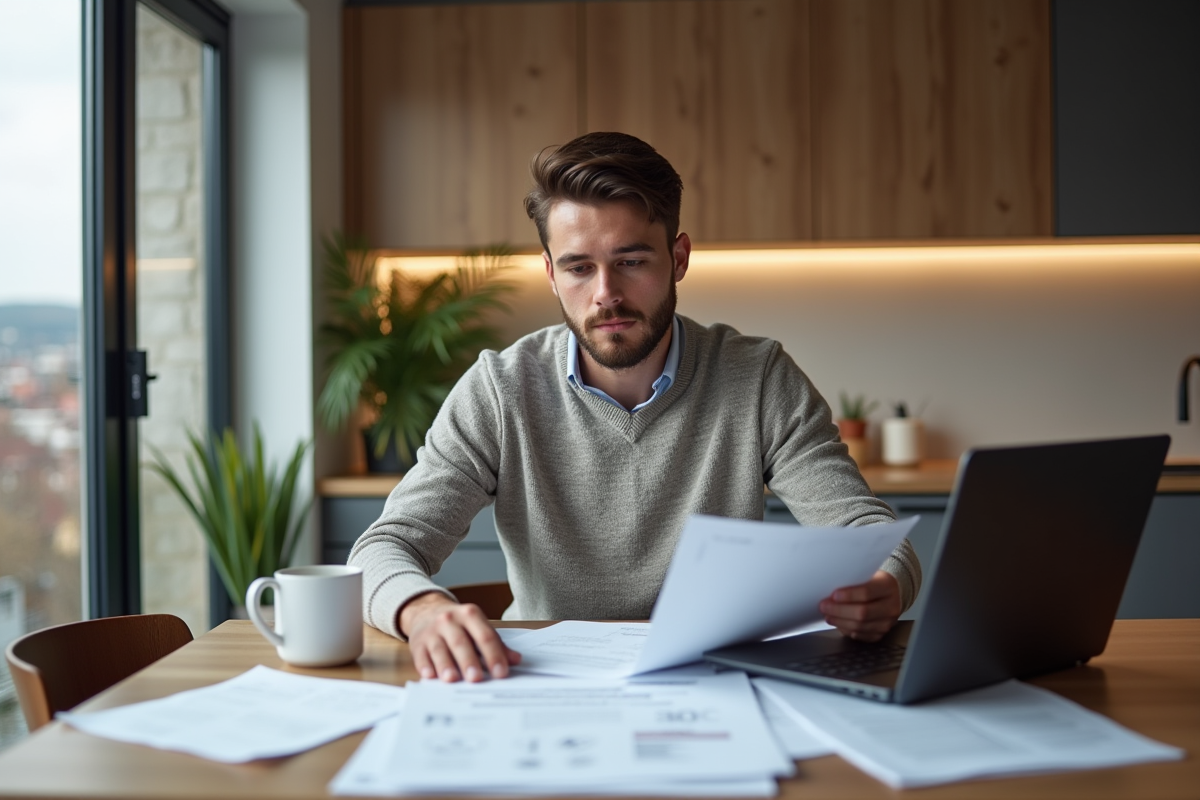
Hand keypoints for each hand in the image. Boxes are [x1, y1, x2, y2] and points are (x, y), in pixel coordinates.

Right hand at [399, 592, 521, 681]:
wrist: (426, 611)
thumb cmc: (458, 624)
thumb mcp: (478, 626)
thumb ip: (496, 644)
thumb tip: (516, 660)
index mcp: (469, 614)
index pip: (485, 635)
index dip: (494, 654)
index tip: (501, 672)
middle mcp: (449, 620)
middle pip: (461, 642)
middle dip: (469, 661)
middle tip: (476, 678)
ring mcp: (431, 631)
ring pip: (440, 649)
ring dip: (446, 665)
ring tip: (452, 679)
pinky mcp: (417, 643)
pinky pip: (421, 656)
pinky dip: (425, 666)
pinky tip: (430, 676)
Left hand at [819, 570, 901, 641]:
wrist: (893, 593)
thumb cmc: (875, 582)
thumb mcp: (868, 574)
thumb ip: (853, 581)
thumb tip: (830, 591)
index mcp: (887, 586)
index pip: (866, 593)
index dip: (848, 596)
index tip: (833, 595)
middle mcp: (891, 606)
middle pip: (862, 613)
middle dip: (839, 611)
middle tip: (824, 607)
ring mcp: (888, 622)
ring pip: (860, 626)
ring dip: (840, 622)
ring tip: (828, 616)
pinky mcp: (882, 633)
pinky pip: (862, 636)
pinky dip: (847, 631)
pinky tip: (839, 624)